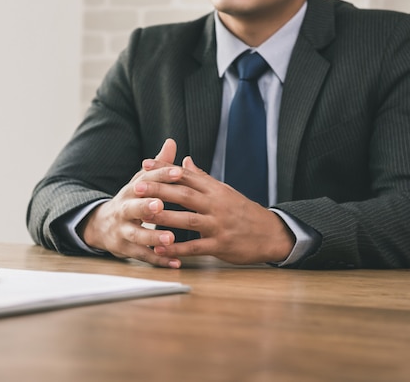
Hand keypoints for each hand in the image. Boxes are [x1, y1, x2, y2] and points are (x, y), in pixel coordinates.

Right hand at [79, 139, 181, 267]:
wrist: (100, 226)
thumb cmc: (130, 201)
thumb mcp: (140, 183)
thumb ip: (157, 166)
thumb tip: (172, 142)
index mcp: (131, 191)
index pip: (146, 180)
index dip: (161, 176)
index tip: (178, 173)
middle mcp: (124, 210)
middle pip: (133, 207)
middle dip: (146, 207)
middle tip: (160, 206)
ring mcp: (123, 231)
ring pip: (137, 235)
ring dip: (153, 237)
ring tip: (170, 239)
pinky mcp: (125, 249)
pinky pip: (143, 256)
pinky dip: (159, 261)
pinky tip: (175, 263)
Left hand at [137, 146, 294, 264]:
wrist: (271, 234)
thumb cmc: (243, 211)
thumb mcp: (224, 191)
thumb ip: (202, 178)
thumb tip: (184, 161)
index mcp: (215, 190)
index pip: (186, 175)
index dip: (164, 169)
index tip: (144, 165)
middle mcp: (216, 204)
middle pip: (184, 194)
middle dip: (159, 190)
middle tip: (137, 187)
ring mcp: (219, 225)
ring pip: (188, 219)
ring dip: (165, 218)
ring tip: (144, 217)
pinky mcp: (221, 245)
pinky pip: (196, 247)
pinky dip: (177, 248)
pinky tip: (160, 249)